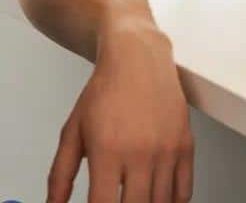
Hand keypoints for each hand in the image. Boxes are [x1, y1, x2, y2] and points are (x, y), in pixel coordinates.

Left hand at [47, 22, 193, 202]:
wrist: (138, 57)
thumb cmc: (105, 90)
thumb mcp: (73, 130)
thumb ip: (60, 174)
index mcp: (108, 151)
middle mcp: (140, 151)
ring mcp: (166, 148)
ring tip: (134, 200)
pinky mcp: (185, 143)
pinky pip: (184, 190)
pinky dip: (173, 202)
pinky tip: (158, 199)